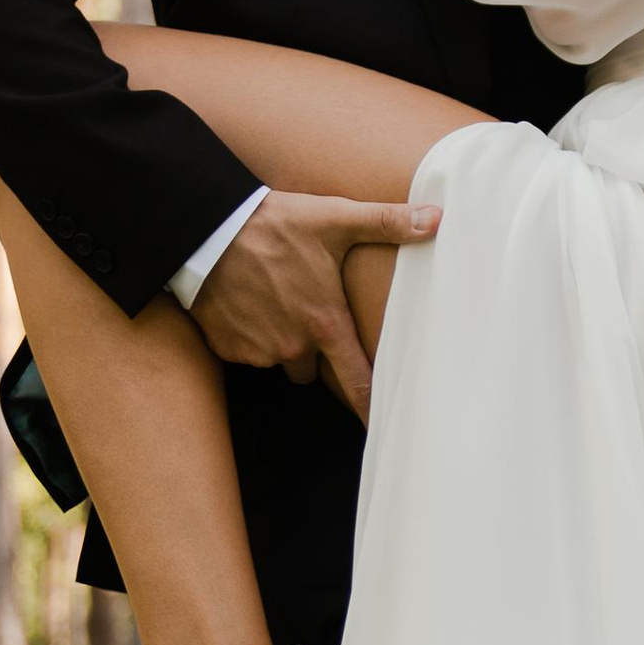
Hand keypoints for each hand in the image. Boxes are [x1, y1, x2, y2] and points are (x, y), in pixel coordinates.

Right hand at [191, 188, 439, 420]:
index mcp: (324, 322)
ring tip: (274, 299)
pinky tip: (247, 303)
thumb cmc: (275, 224)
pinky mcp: (228, 348)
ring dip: (280, 339)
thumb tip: (436, 218)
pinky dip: (249, 334)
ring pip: (279, 358)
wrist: (207, 231)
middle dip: (313, 349)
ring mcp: (258, 350)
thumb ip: (387, 222)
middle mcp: (292, 345)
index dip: (370, 406)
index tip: (381, 427)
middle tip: (306, 310)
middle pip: (313, 369)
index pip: (356, 380)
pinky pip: (247, 352)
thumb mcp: (334, 218)